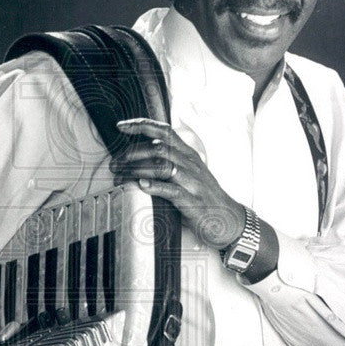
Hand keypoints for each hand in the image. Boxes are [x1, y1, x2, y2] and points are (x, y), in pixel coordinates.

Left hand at [111, 118, 245, 249]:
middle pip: (159, 148)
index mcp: (188, 155)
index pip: (164, 131)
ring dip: (137, 169)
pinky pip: (172, 189)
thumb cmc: (205, 198)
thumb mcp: (189, 175)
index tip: (121, 126)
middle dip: (132, 153)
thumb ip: (169, 164)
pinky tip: (141, 184)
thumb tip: (139, 161)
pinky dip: (155, 186)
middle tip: (115, 163)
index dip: (141, 125)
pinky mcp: (192, 200)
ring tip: (120, 175)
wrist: (229, 221)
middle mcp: (190, 164)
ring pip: (163, 165)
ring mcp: (192, 181)